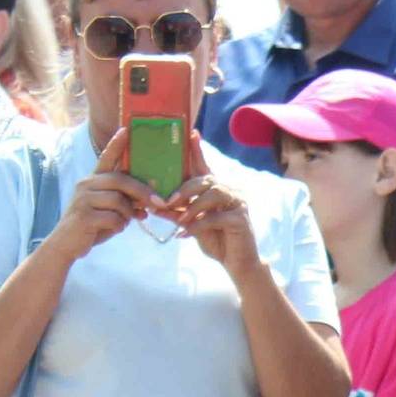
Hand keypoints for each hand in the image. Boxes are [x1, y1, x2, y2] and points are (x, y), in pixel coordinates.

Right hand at [49, 128, 155, 260]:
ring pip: (119, 201)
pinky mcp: (83, 216)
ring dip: (129, 214)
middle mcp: (86, 185)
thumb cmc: (92, 225)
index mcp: (93, 180)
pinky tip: (115, 229)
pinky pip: (113, 218)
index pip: (106, 158)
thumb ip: (126, 202)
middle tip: (158, 203)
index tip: (126, 129)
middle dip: (142, 192)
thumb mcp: (110, 211)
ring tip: (127, 221)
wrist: (67, 244)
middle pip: (121, 180)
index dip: (116, 145)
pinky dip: (120, 226)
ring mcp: (83, 199)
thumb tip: (150, 202)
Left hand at [168, 132, 260, 273]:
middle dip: (184, 189)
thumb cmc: (216, 241)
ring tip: (179, 220)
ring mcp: (238, 204)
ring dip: (192, 207)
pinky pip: (215, 218)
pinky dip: (197, 226)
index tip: (190, 133)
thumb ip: (177, 213)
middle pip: (206, 180)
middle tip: (167, 200)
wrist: (238, 263)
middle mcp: (229, 192)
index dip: (197, 150)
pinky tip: (184, 235)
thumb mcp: (191, 225)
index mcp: (217, 190)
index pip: (204, 167)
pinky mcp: (241, 219)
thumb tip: (154, 205)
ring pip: (212, 195)